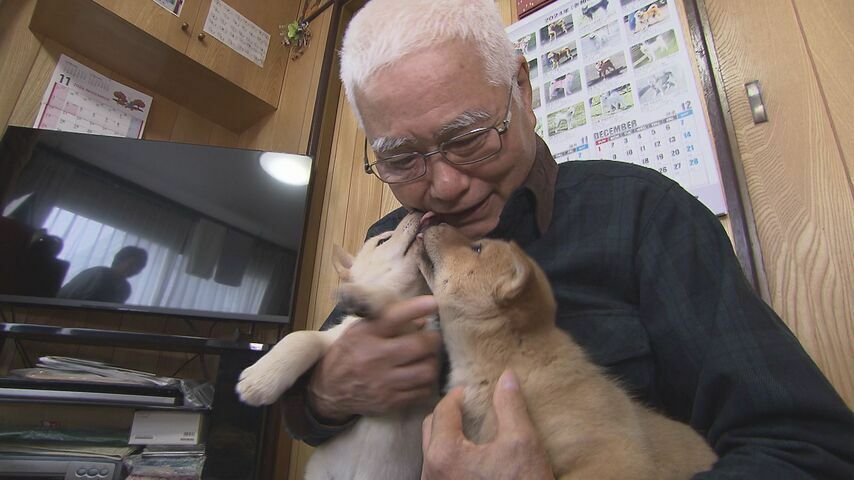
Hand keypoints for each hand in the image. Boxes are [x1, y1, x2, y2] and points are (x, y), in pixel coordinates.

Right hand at [308, 295, 440, 421]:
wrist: (329, 390)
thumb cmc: (348, 354)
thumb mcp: (359, 331)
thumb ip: (387, 322)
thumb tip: (422, 321)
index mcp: (365, 335)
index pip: (393, 318)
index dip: (415, 309)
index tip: (433, 303)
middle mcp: (374, 358)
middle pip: (419, 346)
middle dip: (433, 340)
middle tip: (433, 339)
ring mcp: (383, 383)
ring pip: (426, 371)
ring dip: (433, 363)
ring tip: (428, 359)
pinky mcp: (389, 402)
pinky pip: (421, 392)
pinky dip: (426, 383)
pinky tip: (420, 377)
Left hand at [421, 370, 553, 479]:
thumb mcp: (522, 443)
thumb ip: (510, 406)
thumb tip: (507, 378)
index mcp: (445, 454)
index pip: (443, 410)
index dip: (458, 395)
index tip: (470, 390)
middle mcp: (431, 473)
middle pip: (430, 428)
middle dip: (447, 413)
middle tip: (468, 406)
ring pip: (432, 450)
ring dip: (447, 434)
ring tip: (471, 429)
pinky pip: (438, 469)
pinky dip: (449, 455)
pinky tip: (472, 456)